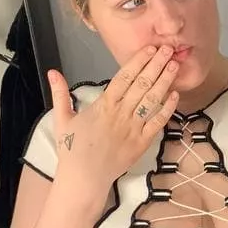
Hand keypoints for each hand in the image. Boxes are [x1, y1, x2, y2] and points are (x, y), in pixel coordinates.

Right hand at [47, 45, 179, 191]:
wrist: (84, 178)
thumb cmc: (72, 150)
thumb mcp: (62, 119)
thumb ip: (60, 94)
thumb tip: (52, 71)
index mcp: (103, 105)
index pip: (124, 77)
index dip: (138, 61)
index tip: (149, 48)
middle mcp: (121, 114)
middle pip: (142, 84)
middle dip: (156, 65)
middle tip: (169, 49)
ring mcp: (133, 128)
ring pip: (152, 100)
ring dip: (165, 81)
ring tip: (174, 65)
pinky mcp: (142, 143)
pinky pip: (157, 123)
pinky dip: (167, 109)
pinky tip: (175, 95)